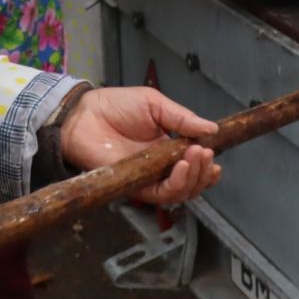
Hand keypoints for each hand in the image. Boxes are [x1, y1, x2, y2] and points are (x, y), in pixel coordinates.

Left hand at [59, 87, 222, 206]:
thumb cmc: (116, 106)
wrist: (84, 114)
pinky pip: (160, 194)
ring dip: (193, 178)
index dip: (207, 165)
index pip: (194, 164)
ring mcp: (148, 178)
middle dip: (203, 171)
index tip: (214, 154)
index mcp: (168, 147)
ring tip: (194, 158)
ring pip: (179, 192)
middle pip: (191, 182)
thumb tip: (212, 129)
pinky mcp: (134, 186)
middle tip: (204, 154)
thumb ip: (182, 118)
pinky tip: (181, 167)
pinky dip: (175, 184)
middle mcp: (161, 166)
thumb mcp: (155, 104)